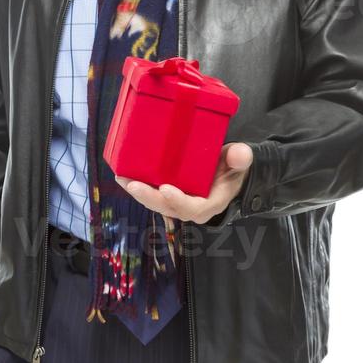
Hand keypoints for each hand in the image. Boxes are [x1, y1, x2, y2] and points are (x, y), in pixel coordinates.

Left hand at [114, 142, 252, 224]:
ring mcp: (177, 202)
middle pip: (167, 207)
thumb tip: (240, 154)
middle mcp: (190, 207)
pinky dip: (138, 185)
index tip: (165, 188)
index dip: (178, 201)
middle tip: (132, 184)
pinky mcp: (168, 194)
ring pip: (156, 202)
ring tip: (122, 177)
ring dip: (138, 192)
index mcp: (209, 204)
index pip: (192, 208)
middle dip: (148, 197)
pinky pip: (152, 193)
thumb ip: (240, 158)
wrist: (228, 171)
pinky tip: (123, 174)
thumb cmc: (232, 167)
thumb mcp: (240, 162)